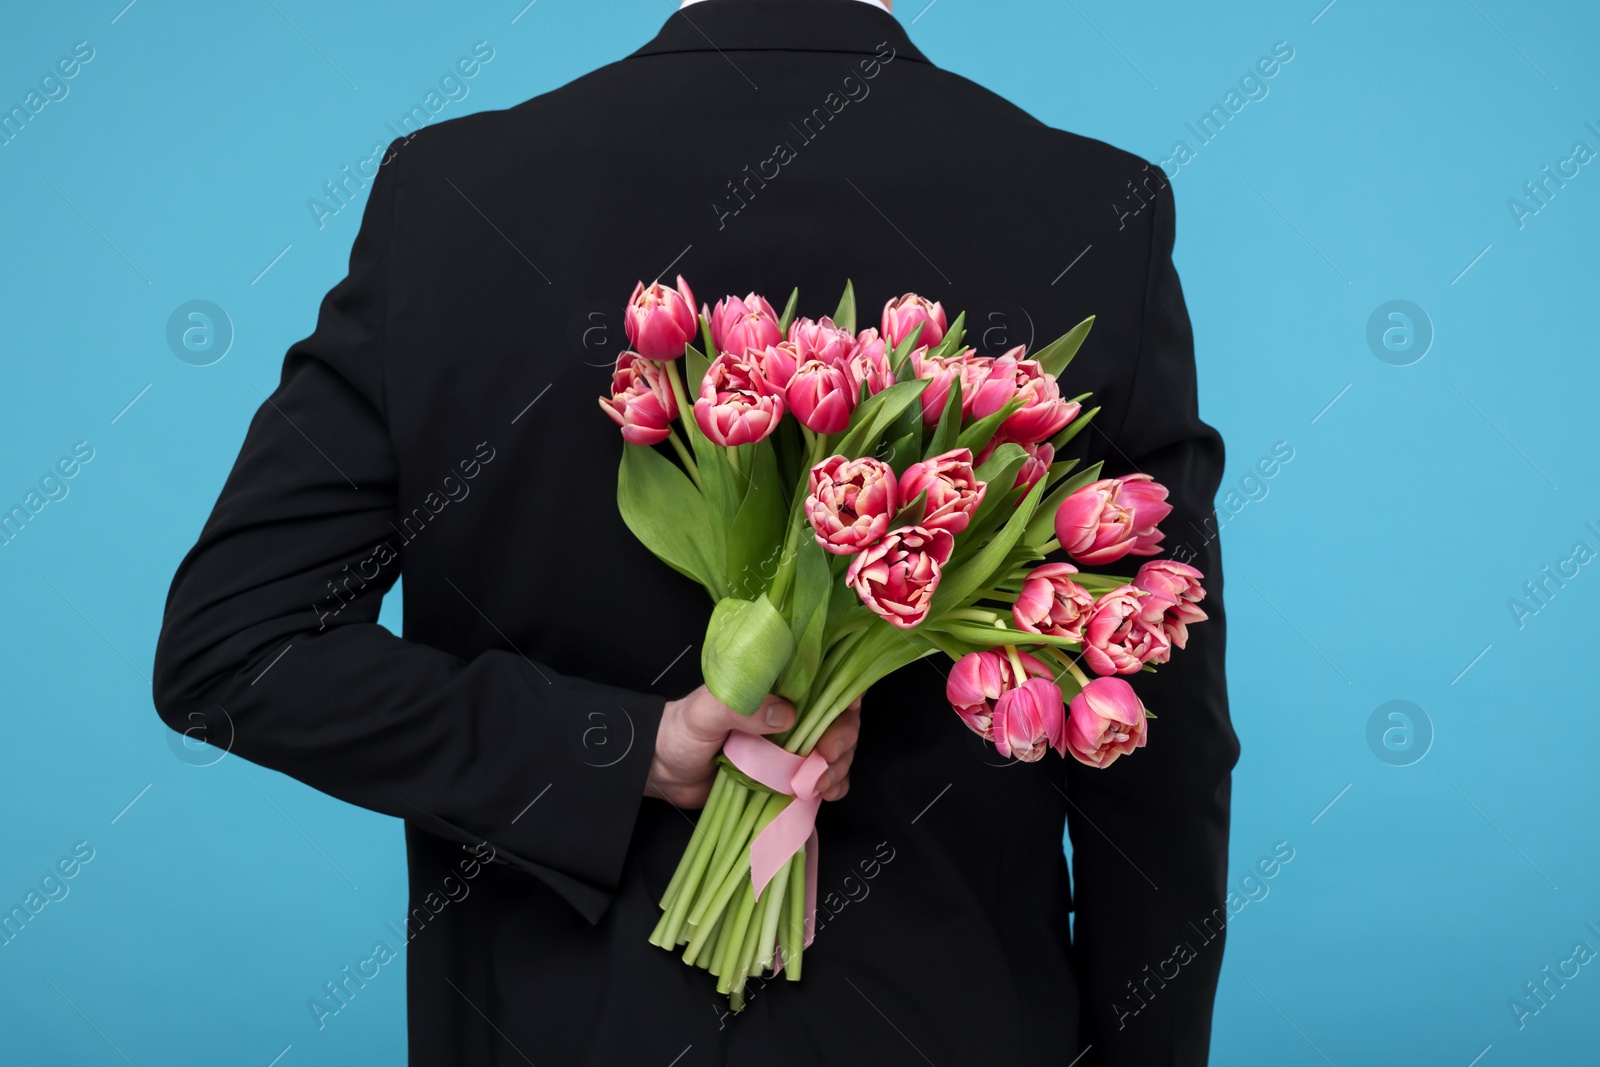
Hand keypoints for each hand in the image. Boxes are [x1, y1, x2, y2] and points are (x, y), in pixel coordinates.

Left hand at [644, 689, 861, 808]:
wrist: (663, 772)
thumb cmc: (681, 731)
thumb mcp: (705, 711)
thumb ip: (740, 706)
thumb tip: (785, 714)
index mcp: (777, 688)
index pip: (825, 680)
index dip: (843, 695)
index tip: (842, 715)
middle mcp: (791, 715)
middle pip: (839, 719)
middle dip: (842, 739)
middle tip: (826, 758)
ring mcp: (792, 748)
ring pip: (836, 752)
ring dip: (839, 768)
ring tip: (820, 784)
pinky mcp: (788, 778)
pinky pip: (822, 781)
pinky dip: (831, 788)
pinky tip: (821, 795)